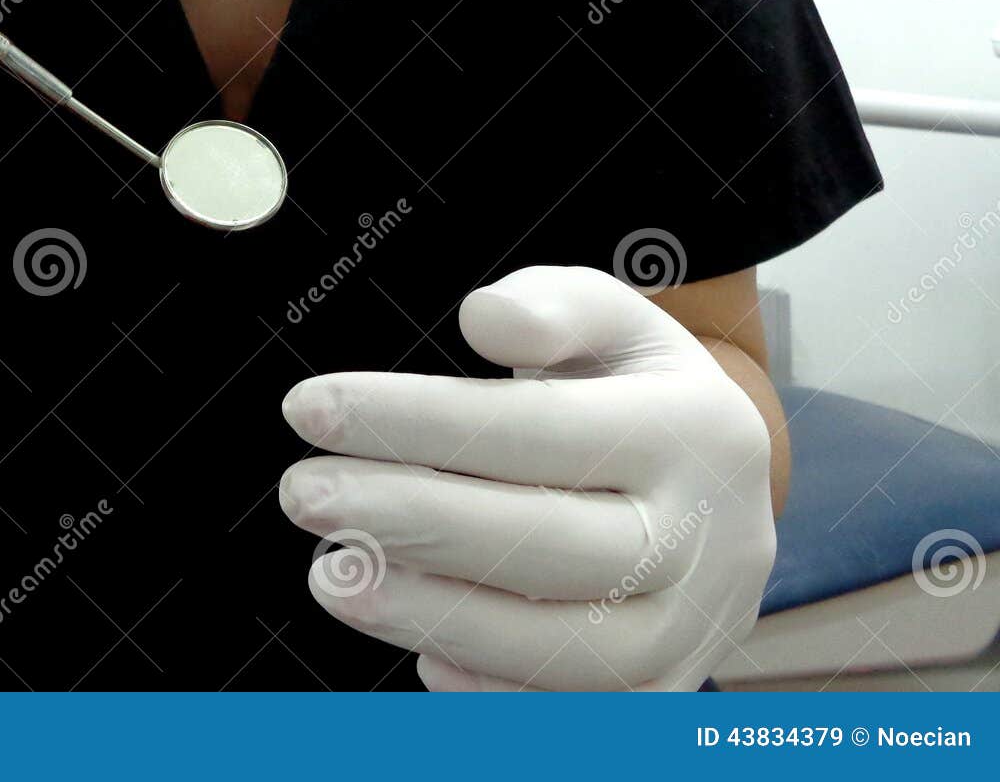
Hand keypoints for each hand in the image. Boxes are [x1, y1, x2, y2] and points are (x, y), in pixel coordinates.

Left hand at [278, 265, 775, 689]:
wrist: (716, 488)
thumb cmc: (631, 390)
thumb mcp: (613, 318)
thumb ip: (553, 305)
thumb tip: (486, 317)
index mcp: (694, 431)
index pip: (538, 429)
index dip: (416, 420)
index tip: (309, 407)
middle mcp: (705, 540)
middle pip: (549, 545)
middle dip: (411, 522)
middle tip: (304, 495)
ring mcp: (688, 629)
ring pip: (562, 647)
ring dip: (433, 613)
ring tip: (332, 574)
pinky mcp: (659, 693)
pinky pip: (571, 713)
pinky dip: (486, 687)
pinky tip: (411, 640)